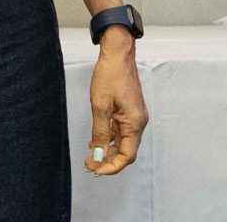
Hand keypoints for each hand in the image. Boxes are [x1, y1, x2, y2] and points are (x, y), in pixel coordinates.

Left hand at [84, 32, 148, 175]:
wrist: (118, 55)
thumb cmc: (110, 76)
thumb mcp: (100, 105)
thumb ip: (99, 131)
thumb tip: (97, 153)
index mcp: (135, 123)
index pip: (127, 155)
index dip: (112, 167)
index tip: (96, 170)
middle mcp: (138, 123)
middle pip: (125, 151)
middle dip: (108, 161)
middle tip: (89, 165)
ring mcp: (134, 117)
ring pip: (122, 142)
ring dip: (107, 150)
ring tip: (89, 156)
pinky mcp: (129, 111)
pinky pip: (120, 131)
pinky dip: (108, 138)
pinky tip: (95, 142)